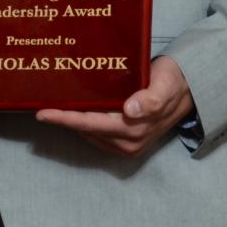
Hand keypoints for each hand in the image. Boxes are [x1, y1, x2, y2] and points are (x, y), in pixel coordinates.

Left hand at [34, 55, 194, 156]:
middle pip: (85, 130)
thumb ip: (151, 99)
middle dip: (62, 120)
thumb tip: (130, 110)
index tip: (42, 113)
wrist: (187, 90)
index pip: (91, 124)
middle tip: (39, 106)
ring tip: (51, 107)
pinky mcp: (126, 141)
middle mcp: (129, 142)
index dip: (66, 119)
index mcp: (135, 129)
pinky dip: (82, 124)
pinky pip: (96, 134)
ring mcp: (127, 144)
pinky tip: (72, 111)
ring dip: (71, 122)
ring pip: (89, 133)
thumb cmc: (172, 82)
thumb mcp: (164, 84)